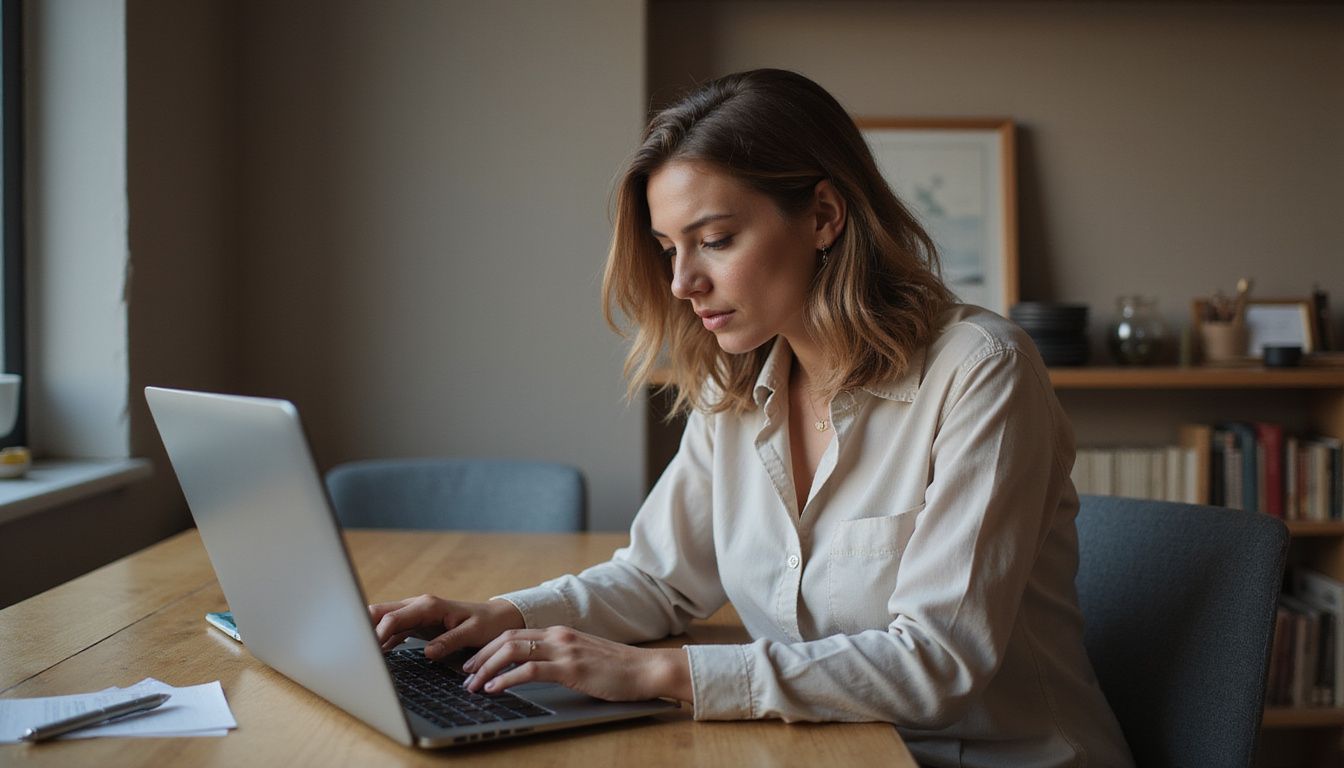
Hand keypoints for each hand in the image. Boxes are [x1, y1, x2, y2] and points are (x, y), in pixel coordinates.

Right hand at [368, 595, 524, 655]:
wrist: (496, 617)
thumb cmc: (486, 624)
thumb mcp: (473, 633)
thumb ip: (450, 641)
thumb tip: (429, 652)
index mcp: (428, 606)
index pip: (393, 618)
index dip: (376, 633)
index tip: (367, 650)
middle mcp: (418, 606)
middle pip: (380, 612)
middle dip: (362, 627)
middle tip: (350, 649)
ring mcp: (415, 614)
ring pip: (382, 620)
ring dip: (368, 633)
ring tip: (354, 654)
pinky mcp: (416, 624)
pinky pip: (392, 630)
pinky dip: (381, 640)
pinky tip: (373, 655)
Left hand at [460, 626, 691, 702]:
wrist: (647, 669)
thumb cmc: (618, 668)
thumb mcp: (583, 657)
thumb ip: (560, 658)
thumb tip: (535, 670)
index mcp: (560, 633)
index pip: (514, 634)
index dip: (489, 648)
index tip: (474, 664)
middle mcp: (558, 636)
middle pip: (507, 638)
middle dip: (480, 657)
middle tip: (465, 675)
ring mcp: (564, 650)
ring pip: (512, 650)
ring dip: (487, 668)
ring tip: (473, 685)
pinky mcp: (571, 668)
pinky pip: (529, 670)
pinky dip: (506, 678)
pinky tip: (495, 689)